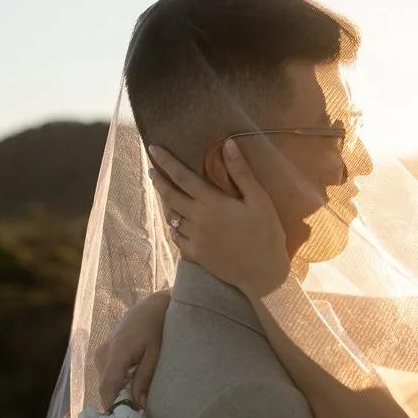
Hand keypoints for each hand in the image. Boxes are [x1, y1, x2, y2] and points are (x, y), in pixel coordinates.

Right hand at [95, 289, 171, 409]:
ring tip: (136, 402)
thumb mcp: (157, 355)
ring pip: (106, 382)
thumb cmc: (158, 328)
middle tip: (135, 417)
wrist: (152, 306)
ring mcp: (100, 352)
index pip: (108, 388)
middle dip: (117, 403)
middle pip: (105, 388)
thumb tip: (138, 405)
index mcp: (117, 353)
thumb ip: (145, 379)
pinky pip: (107, 374)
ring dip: (118, 393)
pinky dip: (118, 383)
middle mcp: (103, 354)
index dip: (111, 408)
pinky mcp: (103, 352)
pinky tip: (132, 387)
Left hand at [148, 140, 291, 298]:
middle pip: (169, 196)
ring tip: (165, 195)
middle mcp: (198, 219)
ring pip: (172, 217)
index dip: (166, 161)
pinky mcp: (196, 255)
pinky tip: (177, 224)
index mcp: (212, 203)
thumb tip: (228, 144)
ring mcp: (195, 239)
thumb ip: (241, 172)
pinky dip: (174, 228)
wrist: (263, 274)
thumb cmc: (266, 234)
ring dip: (166, 204)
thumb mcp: (260, 200)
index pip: (182, 176)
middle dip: (158, 180)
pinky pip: (177, 238)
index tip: (153, 149)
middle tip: (152, 170)